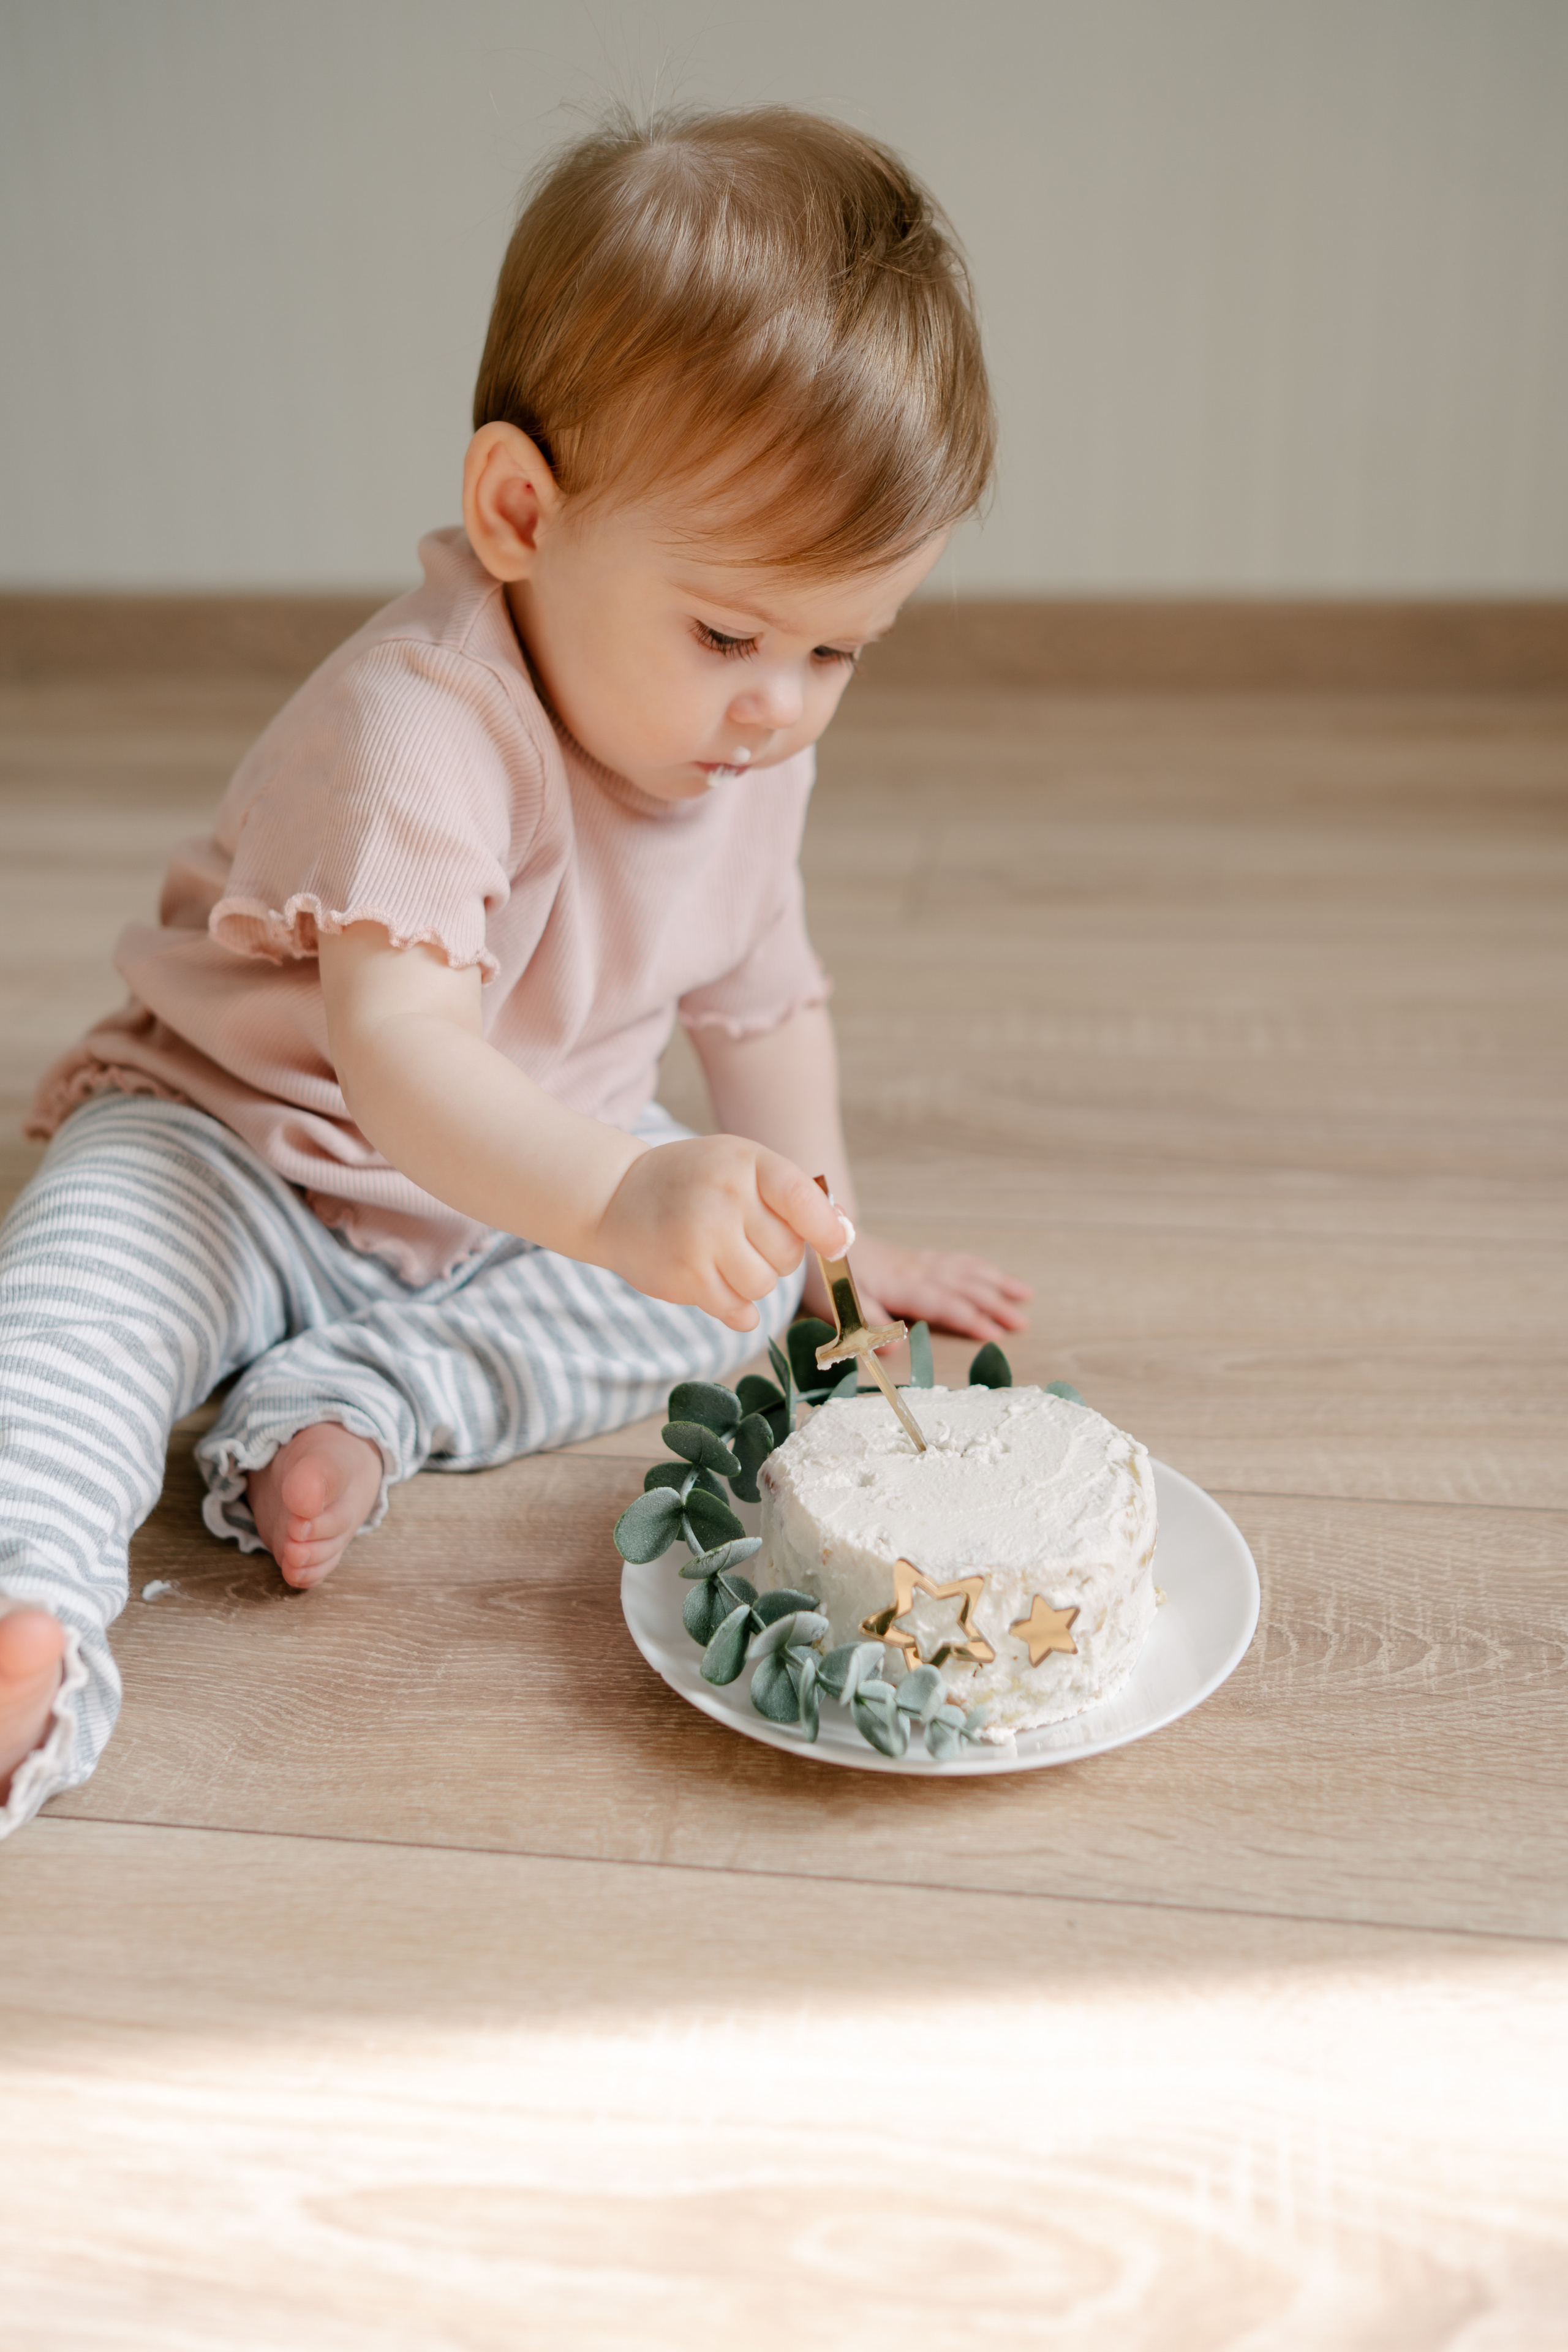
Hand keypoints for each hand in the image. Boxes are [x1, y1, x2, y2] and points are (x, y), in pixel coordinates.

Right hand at [595, 1135, 847, 1332]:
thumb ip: (792, 1196)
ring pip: (764, 1287)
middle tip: (744, 1240)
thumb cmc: (693, 1183)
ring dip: (753, 1283)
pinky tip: (716, 1285)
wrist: (616, 1197)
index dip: (827, 1229)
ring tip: (723, 1258)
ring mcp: (701, 1239)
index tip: (836, 1246)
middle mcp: (723, 1197)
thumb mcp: (741, 1167)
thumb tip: (843, 1235)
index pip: (800, 1197)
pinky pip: (739, 1312)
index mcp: (745, 1163)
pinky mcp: (685, 1277)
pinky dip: (738, 1309)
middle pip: (787, 1254)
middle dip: (776, 1257)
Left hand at [805, 1231, 1030, 1346]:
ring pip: (966, 1269)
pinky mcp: (917, 1257)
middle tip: (1022, 1322)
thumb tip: (895, 1349)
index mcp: (900, 1286)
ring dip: (996, 1282)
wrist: (816, 1234)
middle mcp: (916, 1271)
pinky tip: (993, 1273)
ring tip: (1025, 1294)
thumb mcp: (839, 1305)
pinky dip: (979, 1266)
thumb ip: (868, 1324)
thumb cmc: (827, 1277)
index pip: (943, 1304)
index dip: (970, 1319)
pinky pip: (956, 1259)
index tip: (995, 1334)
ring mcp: (919, 1261)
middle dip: (995, 1303)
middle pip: (964, 1286)